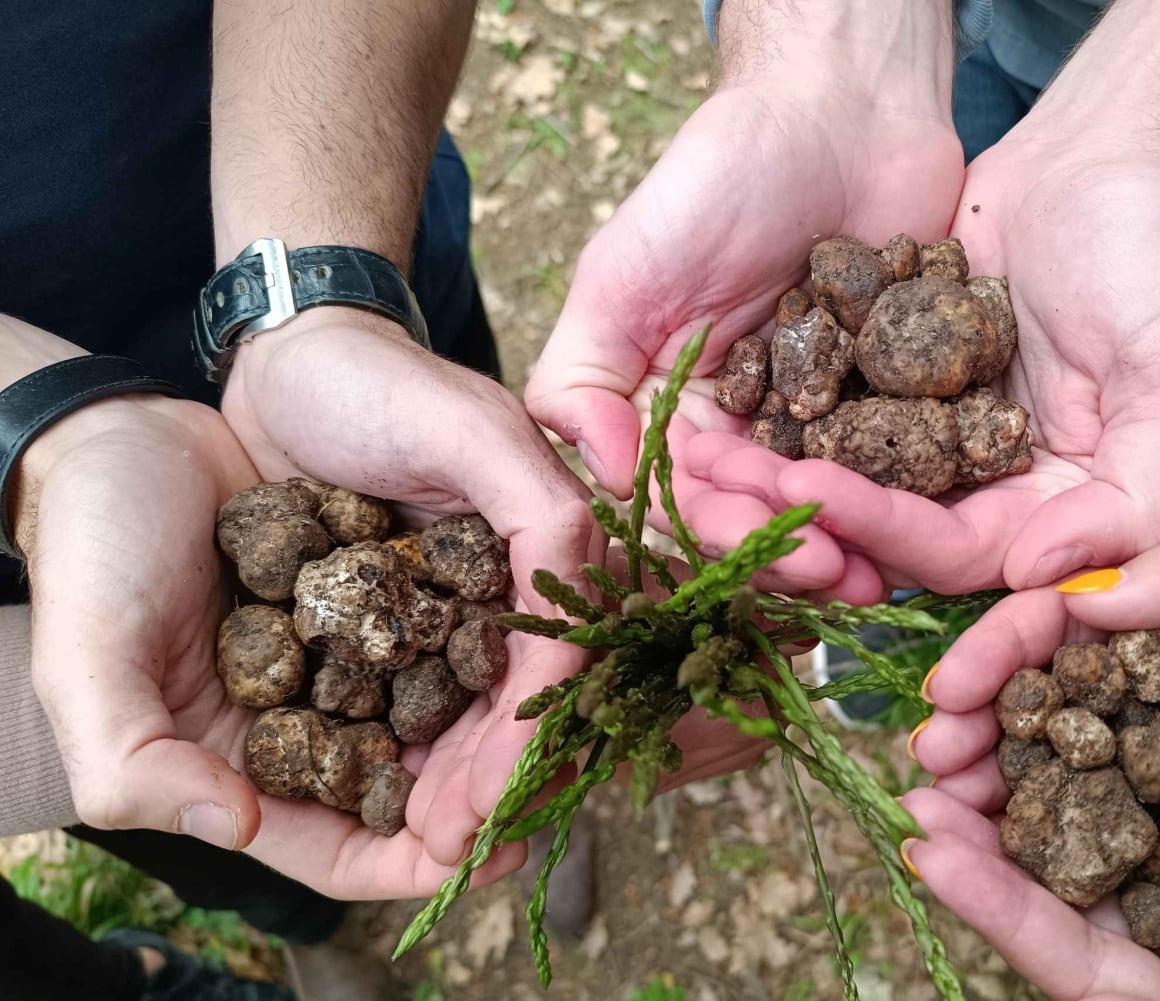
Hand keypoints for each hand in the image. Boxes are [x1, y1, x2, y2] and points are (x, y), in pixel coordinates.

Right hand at [18, 395, 509, 897]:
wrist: (126, 437)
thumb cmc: (91, 555)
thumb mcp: (87, 666)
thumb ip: (137, 765)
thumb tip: (238, 828)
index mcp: (250, 765)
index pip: (347, 849)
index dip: (413, 862)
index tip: (472, 847)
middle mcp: (320, 718)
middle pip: (423, 788)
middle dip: (485, 794)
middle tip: (545, 782)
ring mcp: (361, 651)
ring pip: (455, 712)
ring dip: (507, 723)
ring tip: (560, 718)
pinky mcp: (395, 585)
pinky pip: (462, 626)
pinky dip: (501, 641)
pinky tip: (542, 634)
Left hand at [220, 307, 603, 865]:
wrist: (284, 359)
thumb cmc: (376, 383)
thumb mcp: (473, 428)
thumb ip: (545, 509)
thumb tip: (588, 614)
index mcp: (540, 553)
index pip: (555, 666)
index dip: (531, 742)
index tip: (491, 806)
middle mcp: (502, 590)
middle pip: (515, 709)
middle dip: (494, 786)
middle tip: (456, 852)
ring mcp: (441, 609)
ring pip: (464, 720)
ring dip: (452, 789)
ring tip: (422, 848)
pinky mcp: (382, 620)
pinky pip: (402, 701)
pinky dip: (398, 757)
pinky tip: (377, 802)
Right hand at [524, 0, 963, 601]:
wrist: (844, 111)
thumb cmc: (721, 177)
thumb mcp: (623, 271)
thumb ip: (585, 375)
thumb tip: (588, 478)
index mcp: (668, 406)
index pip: (678, 495)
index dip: (711, 531)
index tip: (753, 548)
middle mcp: (740, 425)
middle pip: (756, 515)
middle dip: (786, 553)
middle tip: (832, 578)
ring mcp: (818, 419)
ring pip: (826, 508)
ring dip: (847, 546)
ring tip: (878, 580)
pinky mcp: (889, 403)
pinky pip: (897, 467)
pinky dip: (905, 505)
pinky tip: (925, 536)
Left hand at [695, 140, 1159, 593]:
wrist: (1097, 155)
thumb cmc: (1152, 252)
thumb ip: (1138, 493)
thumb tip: (1048, 581)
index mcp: (1068, 507)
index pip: (970, 557)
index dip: (892, 542)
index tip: (817, 508)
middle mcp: (1003, 491)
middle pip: (897, 534)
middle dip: (820, 518)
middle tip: (737, 489)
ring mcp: (946, 443)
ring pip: (857, 486)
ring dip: (789, 484)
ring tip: (717, 461)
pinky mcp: (901, 393)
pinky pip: (838, 422)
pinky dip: (789, 424)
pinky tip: (731, 413)